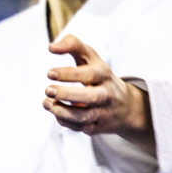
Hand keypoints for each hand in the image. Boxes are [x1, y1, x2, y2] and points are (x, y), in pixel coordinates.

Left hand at [43, 35, 154, 155]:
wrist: (125, 105)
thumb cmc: (99, 75)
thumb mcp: (90, 56)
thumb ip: (72, 45)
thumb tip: (51, 47)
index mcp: (104, 74)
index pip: (89, 74)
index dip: (69, 74)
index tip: (49, 73)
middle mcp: (106, 94)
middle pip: (91, 97)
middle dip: (68, 94)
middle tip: (48, 90)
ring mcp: (102, 112)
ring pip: (84, 116)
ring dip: (62, 111)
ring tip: (46, 102)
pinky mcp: (97, 127)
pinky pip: (81, 128)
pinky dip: (66, 122)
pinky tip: (55, 111)